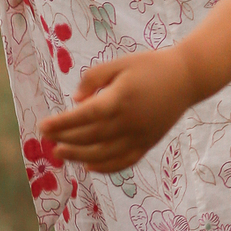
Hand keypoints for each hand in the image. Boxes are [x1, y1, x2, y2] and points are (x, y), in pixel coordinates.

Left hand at [39, 48, 197, 172]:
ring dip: (78, 156)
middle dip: (65, 139)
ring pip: (102, 154)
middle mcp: (128, 121)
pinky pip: (123, 161)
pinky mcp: (148, 143)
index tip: (43, 126)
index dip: (61, 123)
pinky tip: (89, 166)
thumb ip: (95, 78)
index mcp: (120, 99)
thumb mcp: (121, 63)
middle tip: (47, 140)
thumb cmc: (151, 65)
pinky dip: (105, 167)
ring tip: (60, 154)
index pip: (84, 116)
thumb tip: (76, 101)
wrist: (187, 77)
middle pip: (89, 137)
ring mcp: (139, 136)